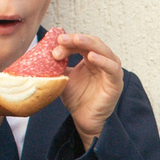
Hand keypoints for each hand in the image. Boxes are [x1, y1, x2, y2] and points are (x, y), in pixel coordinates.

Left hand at [48, 31, 123, 148]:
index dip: (69, 41)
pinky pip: (112, 67)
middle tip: (62, 39)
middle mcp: (103, 61)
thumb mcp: (64, 78)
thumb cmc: (77, 99)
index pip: (81, 44)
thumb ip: (59, 65)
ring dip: (90, 43)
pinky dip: (103, 60)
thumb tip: (43, 52)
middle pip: (92, 43)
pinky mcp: (116, 82)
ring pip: (104, 51)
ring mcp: (111, 71)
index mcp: (91, 58)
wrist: (83, 120)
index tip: (55, 43)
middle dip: (77, 39)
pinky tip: (91, 56)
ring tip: (76, 40)